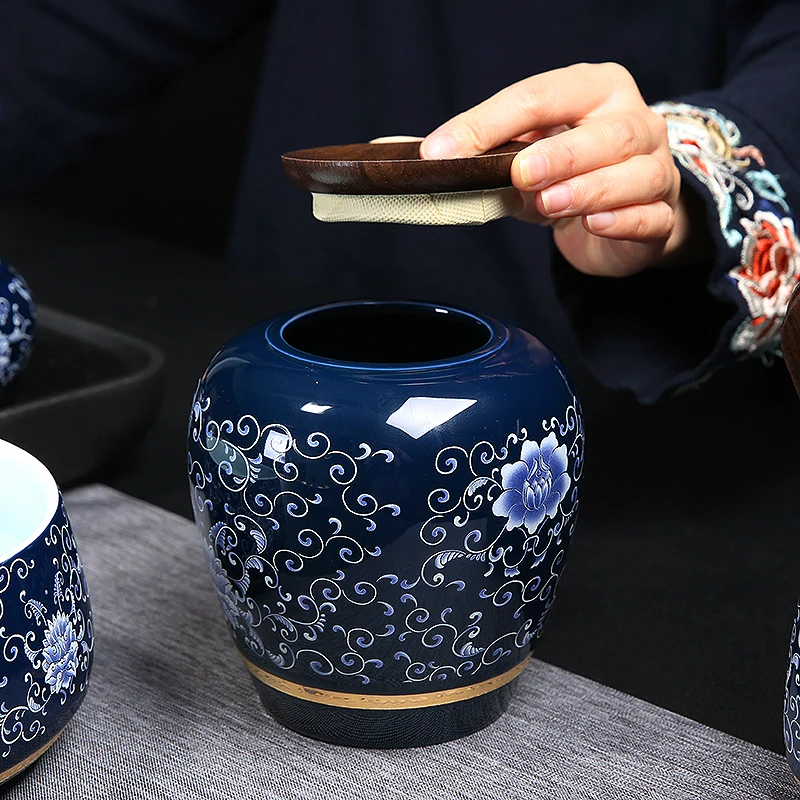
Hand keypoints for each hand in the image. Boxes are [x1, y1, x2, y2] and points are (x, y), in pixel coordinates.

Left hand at [420, 63, 693, 276]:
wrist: (623, 216)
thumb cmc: (569, 176)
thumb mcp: (527, 158)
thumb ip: (494, 156)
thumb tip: (438, 158)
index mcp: (595, 92)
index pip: (541, 96)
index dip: (488, 122)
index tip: (441, 151)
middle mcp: (634, 123)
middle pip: (606, 132)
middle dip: (561, 153)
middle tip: (520, 173)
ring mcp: (656, 169)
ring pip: (635, 173)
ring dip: (590, 188)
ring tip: (550, 203)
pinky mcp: (661, 216)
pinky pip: (650, 216)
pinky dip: (623, 220)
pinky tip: (596, 223)